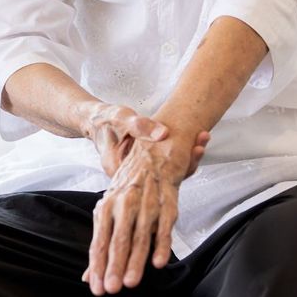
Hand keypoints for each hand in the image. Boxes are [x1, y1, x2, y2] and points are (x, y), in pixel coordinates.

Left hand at [82, 131, 195, 294]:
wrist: (154, 149)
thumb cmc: (130, 186)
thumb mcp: (111, 210)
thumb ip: (102, 244)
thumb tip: (87, 277)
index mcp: (107, 206)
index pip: (99, 241)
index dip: (98, 266)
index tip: (96, 289)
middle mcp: (124, 203)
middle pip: (118, 240)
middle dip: (114, 266)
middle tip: (111, 289)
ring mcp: (146, 201)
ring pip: (140, 235)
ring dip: (135, 260)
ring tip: (131, 282)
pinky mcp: (167, 200)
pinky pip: (164, 226)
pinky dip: (161, 244)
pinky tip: (158, 262)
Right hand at [84, 103, 209, 177]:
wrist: (95, 121)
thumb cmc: (105, 119)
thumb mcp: (120, 117)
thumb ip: (139, 125)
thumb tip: (163, 132)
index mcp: (121, 168)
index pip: (154, 178)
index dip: (177, 167)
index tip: (194, 151)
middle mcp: (130, 178)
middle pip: (165, 179)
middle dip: (187, 161)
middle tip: (201, 143)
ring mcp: (138, 174)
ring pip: (167, 174)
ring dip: (186, 157)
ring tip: (202, 138)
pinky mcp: (145, 168)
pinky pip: (165, 167)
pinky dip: (179, 154)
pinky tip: (192, 140)